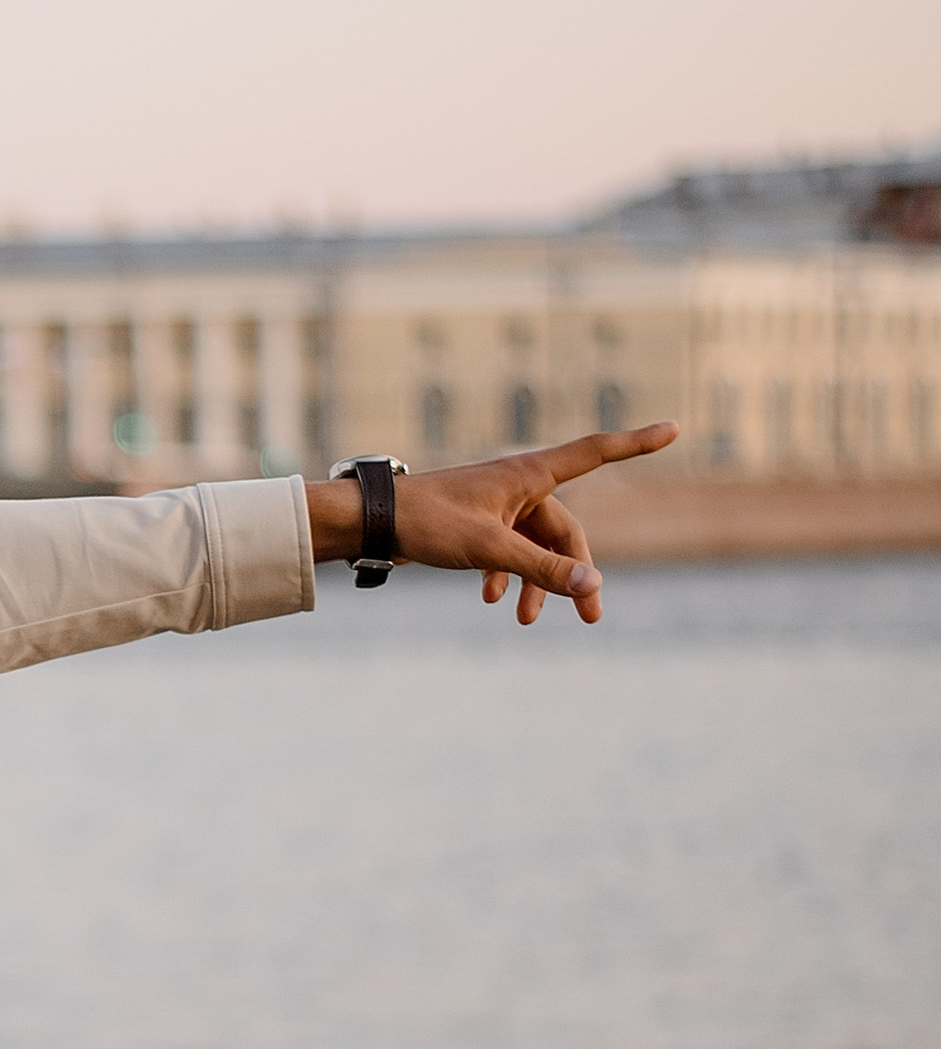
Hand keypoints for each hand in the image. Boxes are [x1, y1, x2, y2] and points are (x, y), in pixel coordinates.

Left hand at [309, 421, 677, 624]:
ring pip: (535, 545)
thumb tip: (594, 585)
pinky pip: (509, 549)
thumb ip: (542, 569)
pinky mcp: (479, 522)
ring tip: (527, 620)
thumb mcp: (490, 549)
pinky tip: (491, 599)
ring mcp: (499, 504)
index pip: (595, 453)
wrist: (373, 522)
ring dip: (537, 582)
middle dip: (576, 573)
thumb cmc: (428, 523)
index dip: (636, 443)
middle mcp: (519, 484)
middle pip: (565, 529)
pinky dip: (507, 574)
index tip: (674, 428)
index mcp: (528, 474)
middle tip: (592, 619)